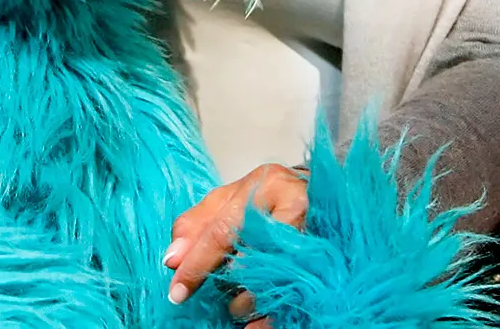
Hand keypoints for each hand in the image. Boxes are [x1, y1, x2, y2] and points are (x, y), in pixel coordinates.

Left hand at [164, 163, 308, 322]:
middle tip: (222, 294)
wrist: (322, 196)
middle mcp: (296, 202)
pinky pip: (294, 292)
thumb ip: (197, 225)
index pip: (224, 230)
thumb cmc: (270, 199)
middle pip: (251, 257)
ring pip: (273, 278)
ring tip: (242, 302)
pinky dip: (272, 314)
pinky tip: (259, 322)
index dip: (197, 264)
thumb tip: (172, 258)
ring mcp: (316, 230)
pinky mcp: (327, 256)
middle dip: (228, 284)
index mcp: (267, 184)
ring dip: (250, 300)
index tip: (177, 292)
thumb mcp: (228, 201)